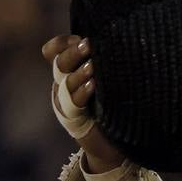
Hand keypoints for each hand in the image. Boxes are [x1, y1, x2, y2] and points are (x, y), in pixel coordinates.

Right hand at [41, 34, 124, 172]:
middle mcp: (64, 83)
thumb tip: (127, 36)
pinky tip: (93, 86)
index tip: (80, 37)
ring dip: (79, 73)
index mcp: (71, 70)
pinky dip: (83, 92)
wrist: (116, 144)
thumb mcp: (113, 79)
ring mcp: (67, 101)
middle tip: (88, 44)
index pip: (55, 50)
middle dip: (73, 52)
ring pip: (65, 82)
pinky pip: (74, 103)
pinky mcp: (74, 119)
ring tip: (93, 66)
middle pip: (59, 63)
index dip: (62, 43)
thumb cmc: (119, 106)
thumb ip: (110, 62)